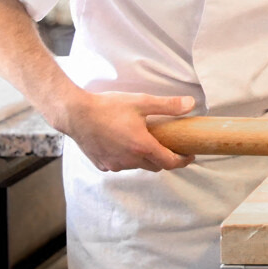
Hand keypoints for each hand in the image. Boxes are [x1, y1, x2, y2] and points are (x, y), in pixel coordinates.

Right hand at [62, 91, 196, 172]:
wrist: (75, 114)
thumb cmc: (109, 107)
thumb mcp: (142, 102)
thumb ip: (169, 105)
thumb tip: (191, 103)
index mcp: (142, 147)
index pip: (169, 162)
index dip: (182, 161)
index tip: (190, 155)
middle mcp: (129, 161)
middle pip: (155, 166)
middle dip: (166, 158)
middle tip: (171, 146)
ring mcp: (114, 164)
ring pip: (137, 166)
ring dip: (146, 158)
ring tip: (148, 142)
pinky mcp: (101, 164)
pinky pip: (120, 165)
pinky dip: (128, 158)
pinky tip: (126, 145)